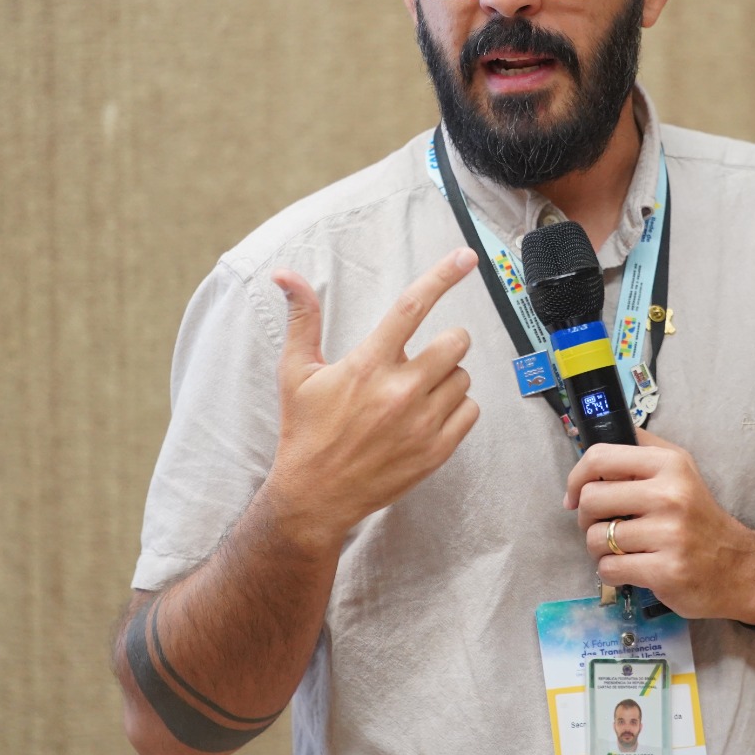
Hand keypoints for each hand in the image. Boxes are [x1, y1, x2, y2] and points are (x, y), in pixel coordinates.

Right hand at [267, 248, 480, 539]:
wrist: (315, 497)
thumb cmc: (305, 430)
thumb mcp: (296, 372)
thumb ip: (302, 319)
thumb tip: (284, 274)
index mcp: (367, 365)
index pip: (412, 307)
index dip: (442, 276)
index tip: (466, 256)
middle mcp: (399, 391)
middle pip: (455, 341)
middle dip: (445, 342)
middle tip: (421, 358)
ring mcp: (421, 423)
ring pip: (463, 376)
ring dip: (447, 377)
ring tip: (417, 393)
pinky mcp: (436, 451)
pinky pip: (471, 411)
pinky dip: (457, 408)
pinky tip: (428, 415)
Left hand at [564, 429, 754, 622]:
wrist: (740, 568)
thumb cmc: (699, 519)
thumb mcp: (680, 472)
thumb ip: (640, 452)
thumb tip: (591, 449)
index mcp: (669, 463)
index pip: (600, 457)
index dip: (576, 477)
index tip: (573, 495)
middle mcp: (670, 494)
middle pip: (591, 499)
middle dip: (586, 518)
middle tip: (603, 526)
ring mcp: (669, 533)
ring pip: (596, 537)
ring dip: (599, 549)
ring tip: (622, 549)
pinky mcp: (666, 570)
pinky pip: (609, 568)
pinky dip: (612, 571)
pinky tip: (632, 568)